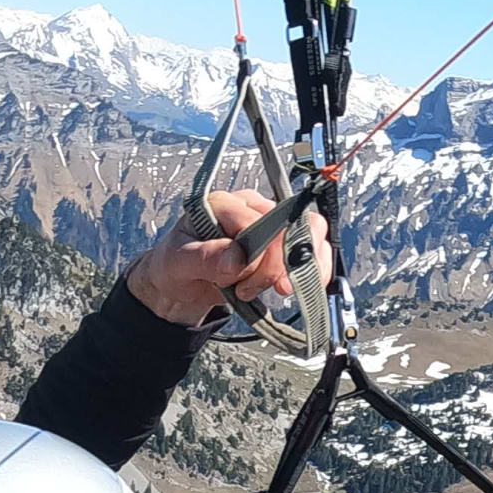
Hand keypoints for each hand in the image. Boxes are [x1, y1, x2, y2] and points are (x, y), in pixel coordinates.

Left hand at [126, 186, 336, 327]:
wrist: (184, 285)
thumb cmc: (177, 266)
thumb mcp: (178, 263)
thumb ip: (204, 258)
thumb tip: (236, 257)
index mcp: (223, 204)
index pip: (256, 221)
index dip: (253, 256)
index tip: (236, 279)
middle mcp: (251, 207)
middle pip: (288, 226)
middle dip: (275, 266)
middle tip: (249, 288)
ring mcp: (272, 224)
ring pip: (310, 233)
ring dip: (296, 269)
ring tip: (271, 289)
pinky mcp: (284, 244)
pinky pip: (315, 250)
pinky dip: (312, 273)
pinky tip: (290, 286)